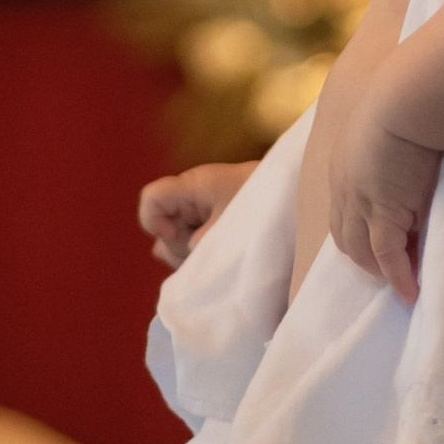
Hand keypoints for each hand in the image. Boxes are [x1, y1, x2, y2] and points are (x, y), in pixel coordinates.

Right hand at [138, 161, 255, 270]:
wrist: (292, 192)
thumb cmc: (265, 200)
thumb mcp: (232, 224)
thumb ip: (200, 243)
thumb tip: (170, 252)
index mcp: (192, 186)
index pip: (151, 198)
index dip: (154, 222)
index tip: (178, 236)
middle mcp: (189, 199)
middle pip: (161, 227)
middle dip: (179, 246)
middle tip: (210, 249)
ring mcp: (197, 212)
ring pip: (174, 240)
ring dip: (190, 254)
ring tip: (219, 253)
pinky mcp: (207, 224)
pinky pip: (189, 243)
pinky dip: (198, 255)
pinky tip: (216, 257)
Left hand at [325, 110, 440, 303]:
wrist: (410, 99)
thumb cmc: (410, 99)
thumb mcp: (392, 122)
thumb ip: (397, 141)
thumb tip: (418, 148)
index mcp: (344, 163)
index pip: (344, 208)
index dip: (359, 227)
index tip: (381, 238)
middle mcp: (344, 187)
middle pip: (345, 235)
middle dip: (363, 255)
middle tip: (387, 268)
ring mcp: (360, 203)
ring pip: (361, 251)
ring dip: (378, 270)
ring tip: (401, 282)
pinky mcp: (383, 214)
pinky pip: (387, 256)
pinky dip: (397, 277)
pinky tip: (410, 291)